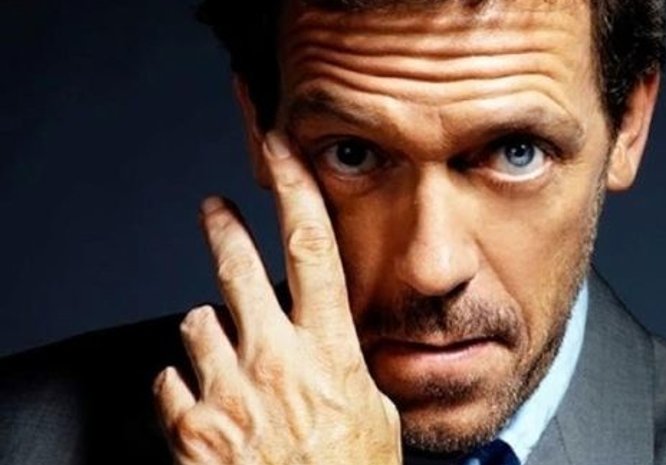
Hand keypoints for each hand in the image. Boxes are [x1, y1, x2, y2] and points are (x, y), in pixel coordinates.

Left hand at [152, 132, 400, 464]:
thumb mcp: (374, 415)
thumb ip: (347, 368)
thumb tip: (330, 344)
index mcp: (328, 351)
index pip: (312, 250)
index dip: (295, 191)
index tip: (280, 153)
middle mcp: (274, 360)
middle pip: (238, 268)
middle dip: (226, 231)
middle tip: (216, 211)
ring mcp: (227, 392)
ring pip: (196, 324)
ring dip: (208, 336)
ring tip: (225, 360)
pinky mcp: (190, 427)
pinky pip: (169, 380)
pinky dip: (184, 386)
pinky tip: (205, 405)